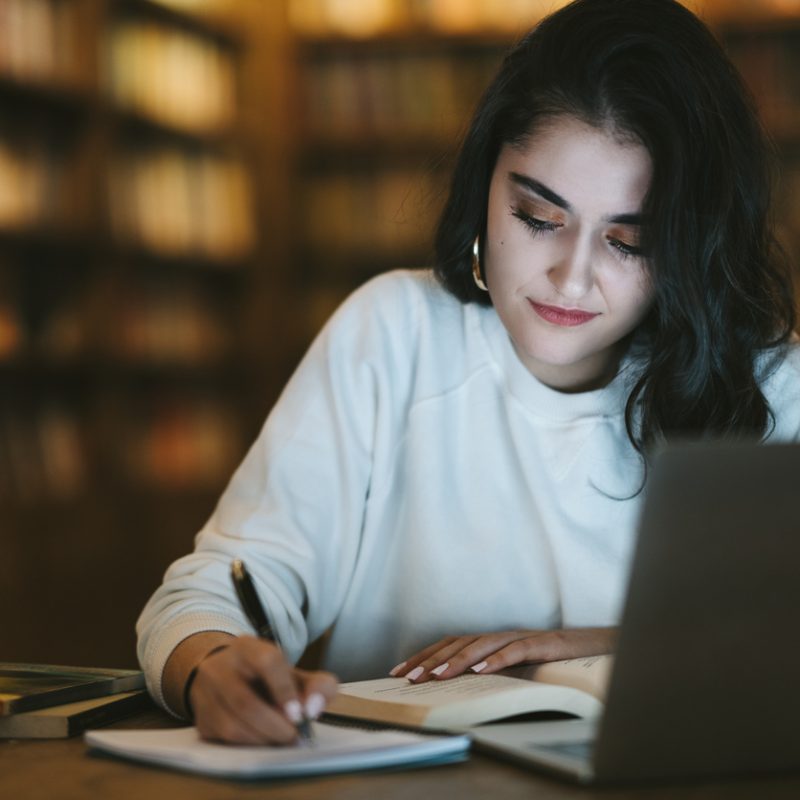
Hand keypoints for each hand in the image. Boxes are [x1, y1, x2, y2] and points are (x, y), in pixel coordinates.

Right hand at [186, 635, 337, 744]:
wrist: (227, 676)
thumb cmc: (268, 678)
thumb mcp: (296, 674)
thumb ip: (318, 686)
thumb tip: (313, 709)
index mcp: (248, 648)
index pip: (266, 661)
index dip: (284, 690)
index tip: (299, 714)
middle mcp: (221, 666)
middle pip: (245, 702)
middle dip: (275, 726)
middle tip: (294, 736)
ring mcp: (206, 693)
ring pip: (232, 726)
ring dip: (262, 739)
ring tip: (280, 739)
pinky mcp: (200, 718)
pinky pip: (224, 740)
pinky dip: (248, 745)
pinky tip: (262, 740)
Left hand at [391, 627, 617, 682]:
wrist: (599, 647)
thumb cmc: (555, 661)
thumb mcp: (518, 669)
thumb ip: (491, 672)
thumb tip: (458, 688)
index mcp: (493, 641)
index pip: (450, 644)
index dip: (424, 655)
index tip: (399, 671)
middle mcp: (502, 635)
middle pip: (459, 642)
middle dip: (431, 659)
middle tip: (408, 677)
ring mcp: (521, 637)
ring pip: (482, 645)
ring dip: (456, 660)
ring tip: (435, 675)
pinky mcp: (543, 644)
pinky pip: (516, 651)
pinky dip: (496, 660)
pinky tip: (479, 671)